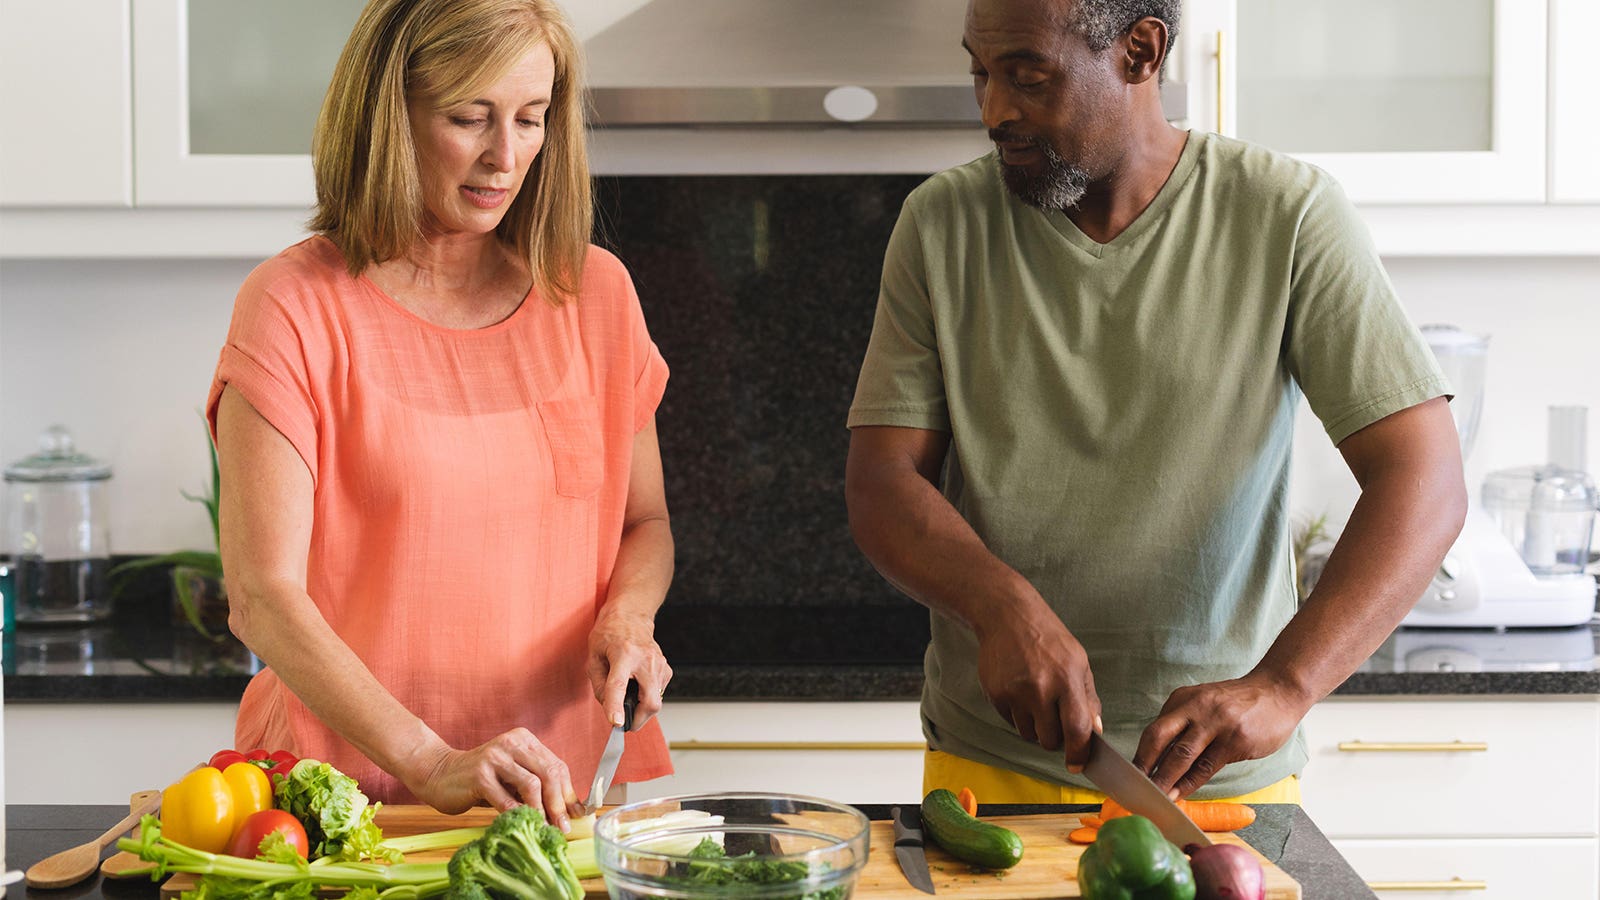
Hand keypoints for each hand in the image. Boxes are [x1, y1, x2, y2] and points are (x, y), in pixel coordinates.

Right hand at [405, 729, 580, 828]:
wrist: (439, 774)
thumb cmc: (481, 780)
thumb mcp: (512, 778)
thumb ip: (537, 788)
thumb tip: (570, 811)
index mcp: (525, 740)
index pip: (557, 765)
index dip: (568, 793)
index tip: (575, 816)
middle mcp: (512, 743)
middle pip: (549, 773)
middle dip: (559, 804)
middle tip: (562, 828)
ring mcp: (495, 757)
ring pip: (532, 785)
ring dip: (541, 811)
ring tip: (543, 829)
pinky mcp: (480, 775)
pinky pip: (506, 799)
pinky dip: (517, 815)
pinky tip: (521, 826)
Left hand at [587, 608, 671, 728]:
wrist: (631, 616)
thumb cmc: (610, 633)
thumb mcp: (593, 656)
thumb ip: (598, 684)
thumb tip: (608, 707)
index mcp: (623, 653)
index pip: (619, 685)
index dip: (616, 707)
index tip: (616, 724)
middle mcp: (646, 659)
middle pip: (650, 701)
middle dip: (638, 719)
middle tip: (625, 723)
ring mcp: (659, 664)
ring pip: (656, 701)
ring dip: (641, 708)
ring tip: (628, 697)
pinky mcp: (666, 669)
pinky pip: (659, 693)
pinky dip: (648, 697)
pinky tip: (638, 686)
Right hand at [975, 598, 1100, 770]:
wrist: (1007, 616)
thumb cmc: (1049, 639)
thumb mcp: (1078, 662)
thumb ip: (1088, 698)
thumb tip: (1094, 731)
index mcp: (1066, 679)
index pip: (1076, 729)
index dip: (1079, 753)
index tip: (1077, 765)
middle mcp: (1040, 688)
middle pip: (1050, 740)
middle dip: (1055, 739)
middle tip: (1055, 720)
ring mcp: (1014, 693)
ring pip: (1029, 735)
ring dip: (1035, 728)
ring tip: (1036, 700)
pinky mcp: (995, 695)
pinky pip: (1010, 722)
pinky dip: (1018, 716)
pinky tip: (1019, 691)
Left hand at [1134, 673, 1309, 798]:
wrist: (1278, 692)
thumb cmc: (1238, 703)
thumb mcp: (1204, 703)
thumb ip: (1183, 724)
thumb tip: (1158, 758)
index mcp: (1182, 699)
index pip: (1153, 730)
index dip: (1139, 754)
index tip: (1128, 775)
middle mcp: (1195, 708)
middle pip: (1158, 737)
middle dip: (1144, 765)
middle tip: (1134, 788)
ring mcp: (1215, 724)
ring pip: (1181, 755)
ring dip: (1165, 779)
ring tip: (1155, 797)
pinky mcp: (1234, 740)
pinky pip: (1206, 766)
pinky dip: (1190, 783)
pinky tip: (1180, 794)